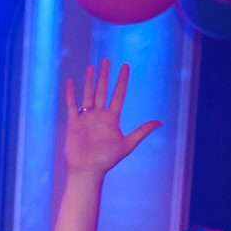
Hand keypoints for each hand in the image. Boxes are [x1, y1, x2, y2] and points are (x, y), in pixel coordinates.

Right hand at [59, 59, 159, 176]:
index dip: (122, 80)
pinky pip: (71, 105)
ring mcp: (86, 118)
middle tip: (106, 60)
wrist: (87, 170)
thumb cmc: (107, 160)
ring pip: (87, 95)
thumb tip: (160, 122)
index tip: (125, 66)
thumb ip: (141, 131)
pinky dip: (70, 94)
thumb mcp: (127, 144)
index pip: (118, 94)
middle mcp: (99, 115)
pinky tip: (70, 81)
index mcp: (111, 119)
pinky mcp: (73, 123)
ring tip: (91, 67)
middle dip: (104, 75)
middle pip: (102, 91)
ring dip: (89, 81)